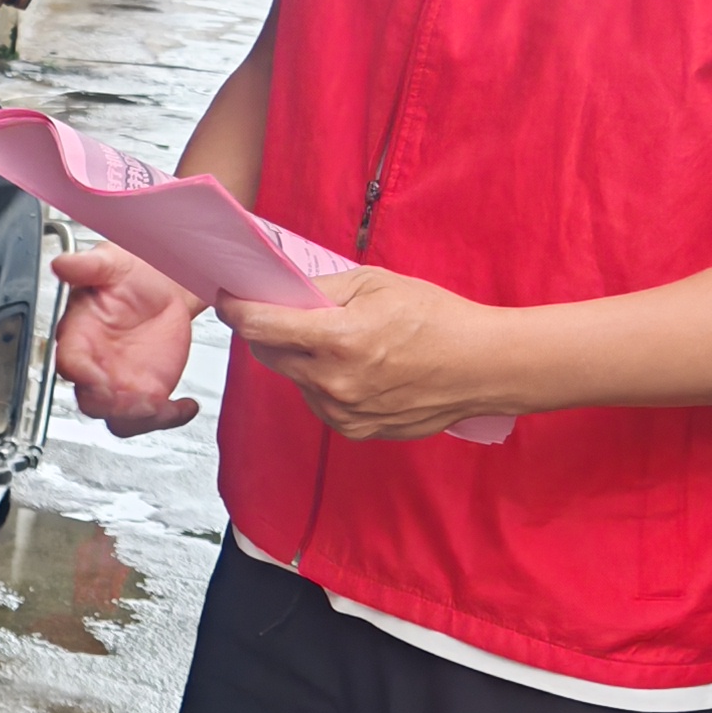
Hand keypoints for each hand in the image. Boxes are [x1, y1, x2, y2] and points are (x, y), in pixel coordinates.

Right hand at [52, 245, 204, 434]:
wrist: (164, 283)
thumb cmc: (129, 274)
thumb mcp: (109, 262)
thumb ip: (86, 266)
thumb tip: (62, 264)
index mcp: (78, 334)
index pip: (70, 363)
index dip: (82, 376)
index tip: (99, 381)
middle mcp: (95, 364)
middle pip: (91, 400)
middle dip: (111, 406)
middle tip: (135, 400)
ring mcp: (120, 382)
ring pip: (118, 418)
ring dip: (138, 419)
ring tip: (162, 407)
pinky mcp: (148, 390)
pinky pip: (152, 417)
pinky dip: (170, 418)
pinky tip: (186, 406)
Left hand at [219, 265, 512, 439]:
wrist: (482, 367)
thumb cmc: (437, 319)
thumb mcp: (376, 283)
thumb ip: (322, 287)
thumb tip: (281, 290)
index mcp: (338, 338)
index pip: (261, 326)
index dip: (237, 309)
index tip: (228, 298)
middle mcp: (334, 381)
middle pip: (268, 355)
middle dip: (268, 332)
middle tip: (283, 313)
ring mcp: (343, 411)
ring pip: (293, 379)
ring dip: (298, 359)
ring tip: (335, 341)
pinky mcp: (353, 429)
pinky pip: (317, 402)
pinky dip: (321, 383)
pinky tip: (352, 368)